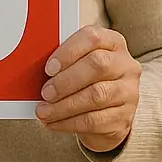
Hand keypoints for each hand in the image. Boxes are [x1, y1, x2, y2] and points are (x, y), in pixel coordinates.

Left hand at [35, 25, 141, 152]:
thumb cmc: (87, 78)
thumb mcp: (78, 62)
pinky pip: (96, 121)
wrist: (110, 110)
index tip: (48, 68)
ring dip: (64, 105)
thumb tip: (32, 65)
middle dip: (66, 80)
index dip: (68, 51)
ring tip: (44, 111)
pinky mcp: (124, 118)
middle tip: (45, 92)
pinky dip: (70, 122)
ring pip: (97, 96)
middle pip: (98, 65)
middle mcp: (126, 65)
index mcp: (113, 42)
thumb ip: (63, 60)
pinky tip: (54, 123)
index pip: (93, 37)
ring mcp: (129, 92)